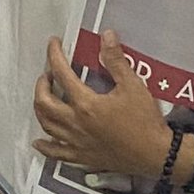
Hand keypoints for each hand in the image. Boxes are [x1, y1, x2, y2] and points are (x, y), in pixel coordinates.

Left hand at [32, 31, 172, 176]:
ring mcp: (76, 142)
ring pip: (47, 125)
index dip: (54, 55)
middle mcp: (75, 124)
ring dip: (40, 108)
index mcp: (86, 104)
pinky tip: (39, 141)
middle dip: (42, 84)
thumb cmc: (145, 120)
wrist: (154, 154)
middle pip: (45, 102)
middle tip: (48, 74)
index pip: (62, 74)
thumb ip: (116, 60)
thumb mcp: (133, 86)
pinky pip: (56, 153)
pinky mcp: (82, 157)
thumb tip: (106, 35)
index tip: (54, 43)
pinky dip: (45, 146)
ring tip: (44, 98)